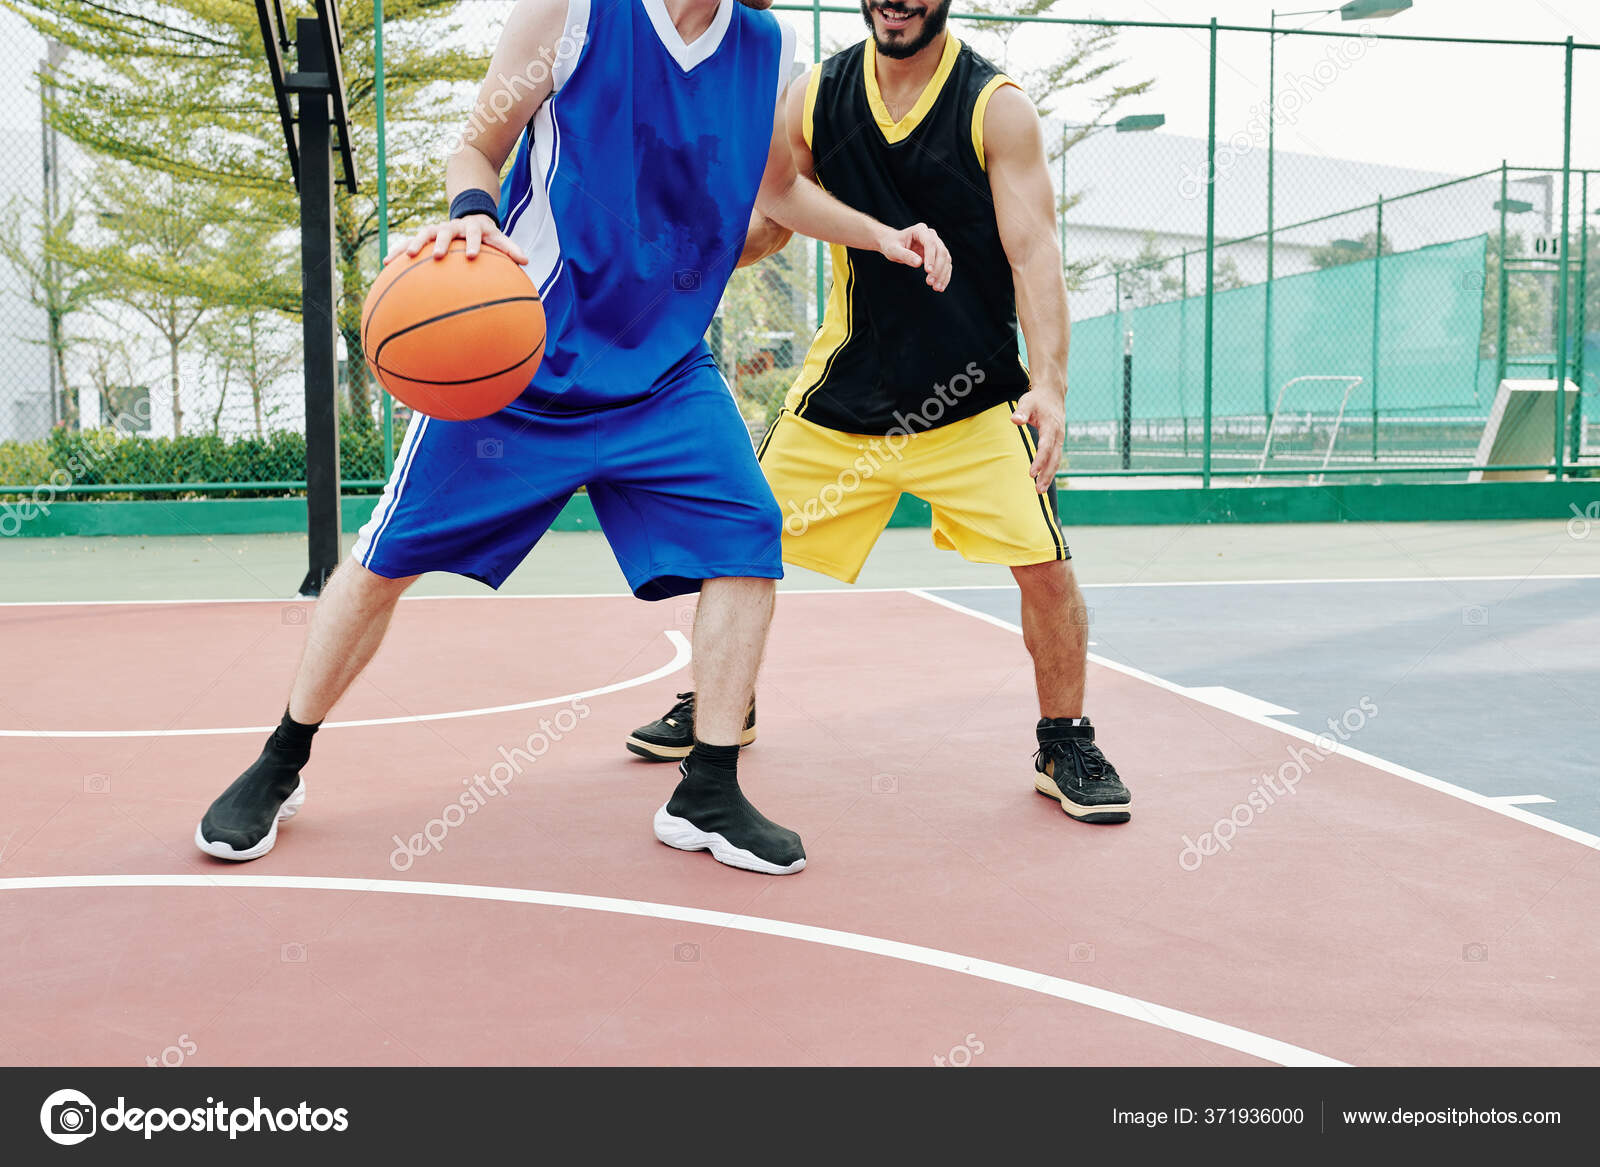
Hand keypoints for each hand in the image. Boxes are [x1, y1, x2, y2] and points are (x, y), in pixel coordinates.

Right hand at [386, 215, 529, 264]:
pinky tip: (386, 262)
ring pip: (423, 234)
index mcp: (472, 229)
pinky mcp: (424, 236)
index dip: (474, 244)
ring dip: (415, 244)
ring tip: (408, 256)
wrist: (468, 214)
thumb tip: (527, 261)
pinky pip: (409, 243)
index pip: (474, 235)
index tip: (473, 256)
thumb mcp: (497, 237)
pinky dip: (399, 250)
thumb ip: (510, 248)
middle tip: (439, 255)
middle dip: (442, 243)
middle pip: (445, 232)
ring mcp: (436, 230)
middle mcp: (452, 227)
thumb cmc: (485, 233)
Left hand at [876, 222, 951, 290]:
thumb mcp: (893, 250)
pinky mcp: (938, 254)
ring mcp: (936, 244)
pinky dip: (944, 276)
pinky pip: (945, 265)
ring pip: (946, 259)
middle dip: (938, 268)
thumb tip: (918, 263)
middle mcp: (931, 235)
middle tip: (930, 283)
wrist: (893, 244)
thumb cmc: (891, 245)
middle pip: (941, 251)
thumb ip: (905, 255)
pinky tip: (941, 286)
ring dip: (943, 274)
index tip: (928, 271)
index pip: (930, 243)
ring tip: (936, 288)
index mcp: (920, 230)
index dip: (931, 257)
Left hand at [1011, 387, 1064, 491]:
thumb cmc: (1037, 400)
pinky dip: (1050, 470)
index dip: (1039, 461)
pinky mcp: (1058, 442)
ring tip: (1041, 490)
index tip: (1031, 474)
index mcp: (1051, 426)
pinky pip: (1055, 458)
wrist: (1052, 394)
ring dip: (1049, 476)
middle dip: (1047, 475)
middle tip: (1039, 490)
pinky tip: (1043, 481)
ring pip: (1056, 461)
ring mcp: (1059, 439)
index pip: (1045, 447)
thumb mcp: (1027, 402)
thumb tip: (1015, 420)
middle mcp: (1058, 435)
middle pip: (1054, 458)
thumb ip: (1021, 412)